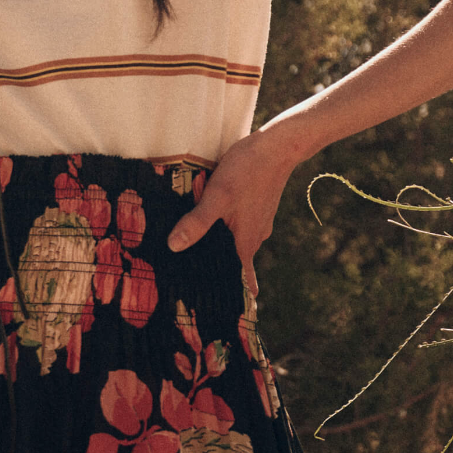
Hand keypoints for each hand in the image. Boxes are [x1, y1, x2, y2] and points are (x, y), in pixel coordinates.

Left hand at [166, 129, 295, 296]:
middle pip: (232, 257)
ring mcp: (258, 221)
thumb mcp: (217, 195)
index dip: (231, 294)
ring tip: (194, 224)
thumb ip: (197, 222)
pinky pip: (238, 220)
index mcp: (245, 242)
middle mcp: (254, 236)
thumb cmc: (247, 171)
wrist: (278, 145)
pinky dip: (224, 219)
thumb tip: (174, 247)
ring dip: (217, 234)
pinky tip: (212, 205)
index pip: (240, 280)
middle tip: (191, 262)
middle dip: (214, 258)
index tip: (219, 307)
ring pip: (234, 236)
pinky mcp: (258, 206)